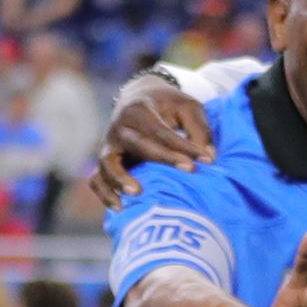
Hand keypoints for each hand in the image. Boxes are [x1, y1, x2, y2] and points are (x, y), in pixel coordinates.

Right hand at [92, 77, 215, 210]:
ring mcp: (110, 146)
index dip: (183, 146)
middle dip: (164, 158)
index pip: (161, 131)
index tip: (207, 159)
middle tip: (190, 170)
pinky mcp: (107, 162)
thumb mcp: (188, 108)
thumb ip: (199, 129)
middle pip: (137, 145)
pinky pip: (97, 180)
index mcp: (139, 111)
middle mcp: (120, 128)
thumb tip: (209, 156)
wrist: (139, 99)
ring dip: (119, 178)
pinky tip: (120, 207)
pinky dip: (104, 193)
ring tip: (137, 193)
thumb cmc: (169, 106)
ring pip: (107, 163)